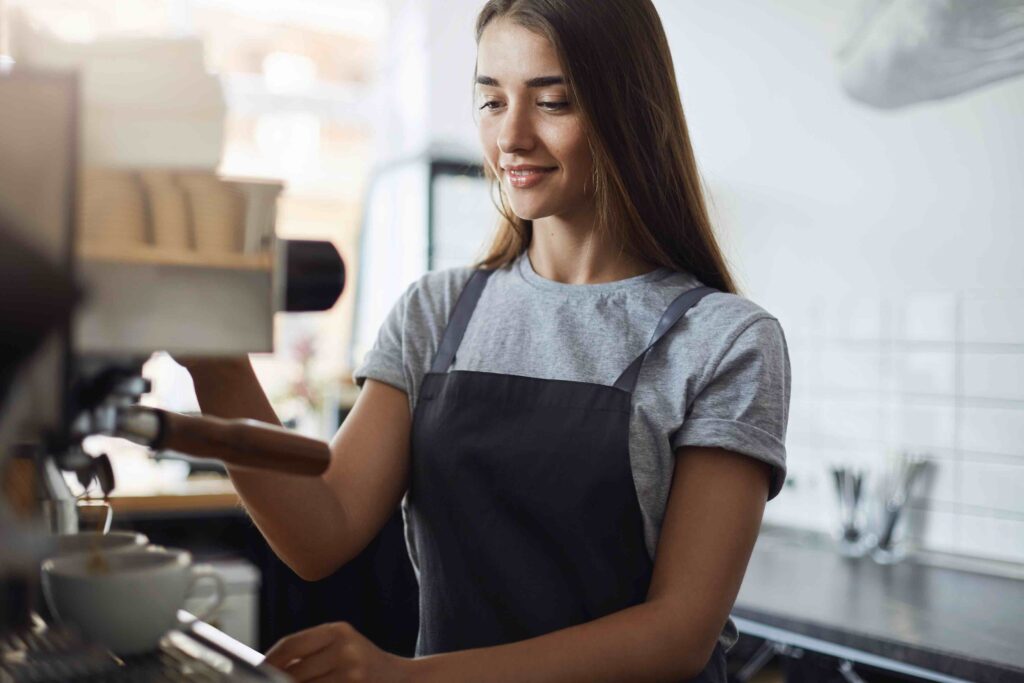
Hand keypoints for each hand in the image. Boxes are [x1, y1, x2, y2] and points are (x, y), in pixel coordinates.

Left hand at [264, 622, 413, 681]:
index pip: (291, 645)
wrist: (403, 680)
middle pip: (294, 672)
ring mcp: (351, 674)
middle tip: (267, 682)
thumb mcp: (341, 646)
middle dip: (278, 682)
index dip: (269, 660)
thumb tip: (266, 667)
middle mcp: (345, 649)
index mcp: (338, 631)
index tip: (256, 669)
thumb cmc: (363, 664)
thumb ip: (309, 653)